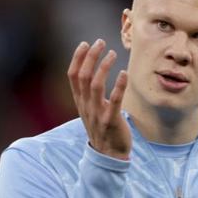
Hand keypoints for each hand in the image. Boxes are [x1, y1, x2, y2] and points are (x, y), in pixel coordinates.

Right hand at [66, 39, 130, 159]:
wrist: (109, 156)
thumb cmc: (103, 130)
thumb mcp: (92, 111)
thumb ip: (91, 95)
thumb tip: (93, 76)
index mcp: (80, 102)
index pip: (73, 76)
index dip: (78, 58)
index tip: (86, 44)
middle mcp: (85, 106)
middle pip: (82, 76)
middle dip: (90, 57)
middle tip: (100, 42)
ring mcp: (97, 113)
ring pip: (95, 85)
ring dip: (103, 67)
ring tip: (112, 53)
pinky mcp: (111, 121)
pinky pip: (114, 101)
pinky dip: (118, 86)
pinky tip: (124, 73)